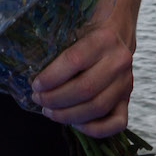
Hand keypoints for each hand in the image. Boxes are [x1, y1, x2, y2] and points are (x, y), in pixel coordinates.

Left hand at [32, 19, 134, 137]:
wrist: (117, 29)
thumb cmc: (88, 29)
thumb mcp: (74, 26)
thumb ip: (57, 40)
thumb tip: (28, 62)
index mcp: (104, 38)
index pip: (75, 61)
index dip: (51, 77)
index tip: (35, 84)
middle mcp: (119, 60)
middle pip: (85, 89)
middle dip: (55, 99)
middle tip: (38, 99)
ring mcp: (126, 81)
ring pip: (97, 107)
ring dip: (68, 115)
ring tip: (49, 111)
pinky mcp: (127, 98)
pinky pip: (116, 124)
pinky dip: (94, 129)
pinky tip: (75, 123)